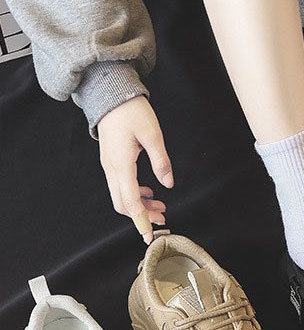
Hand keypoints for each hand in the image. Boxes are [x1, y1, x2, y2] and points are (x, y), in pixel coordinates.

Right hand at [97, 96, 172, 242]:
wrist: (110, 94)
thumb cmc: (131, 111)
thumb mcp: (153, 134)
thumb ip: (161, 161)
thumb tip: (168, 183)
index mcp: (122, 165)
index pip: (131, 202)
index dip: (141, 220)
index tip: (150, 235)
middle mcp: (111, 169)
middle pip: (123, 204)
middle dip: (142, 215)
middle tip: (164, 217)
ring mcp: (108, 166)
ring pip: (121, 196)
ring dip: (140, 205)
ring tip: (160, 205)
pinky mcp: (110, 161)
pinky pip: (120, 186)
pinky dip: (134, 194)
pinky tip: (149, 190)